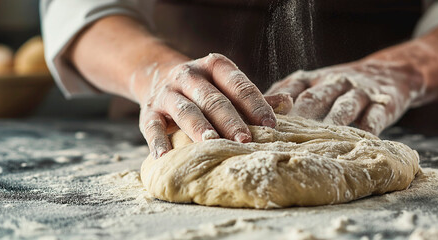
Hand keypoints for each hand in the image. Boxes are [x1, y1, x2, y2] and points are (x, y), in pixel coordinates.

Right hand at [133, 53, 285, 158]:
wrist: (158, 78)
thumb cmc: (206, 90)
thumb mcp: (228, 87)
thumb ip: (254, 98)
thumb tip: (288, 102)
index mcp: (215, 66)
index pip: (238, 84)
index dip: (255, 105)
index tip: (272, 125)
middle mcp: (189, 75)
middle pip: (213, 99)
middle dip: (230, 120)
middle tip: (245, 139)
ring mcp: (167, 92)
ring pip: (184, 110)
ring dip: (198, 126)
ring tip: (211, 142)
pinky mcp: (149, 110)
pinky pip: (152, 126)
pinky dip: (158, 142)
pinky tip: (165, 157)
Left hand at [266, 60, 426, 134]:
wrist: (389, 72)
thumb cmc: (339, 88)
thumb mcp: (314, 85)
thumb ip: (287, 100)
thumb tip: (252, 121)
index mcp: (312, 78)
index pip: (290, 90)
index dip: (276, 107)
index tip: (261, 125)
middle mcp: (333, 82)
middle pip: (313, 98)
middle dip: (298, 118)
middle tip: (283, 138)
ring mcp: (359, 92)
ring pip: (343, 107)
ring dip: (331, 124)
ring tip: (319, 142)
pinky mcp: (383, 103)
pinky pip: (375, 117)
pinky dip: (367, 130)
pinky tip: (360, 143)